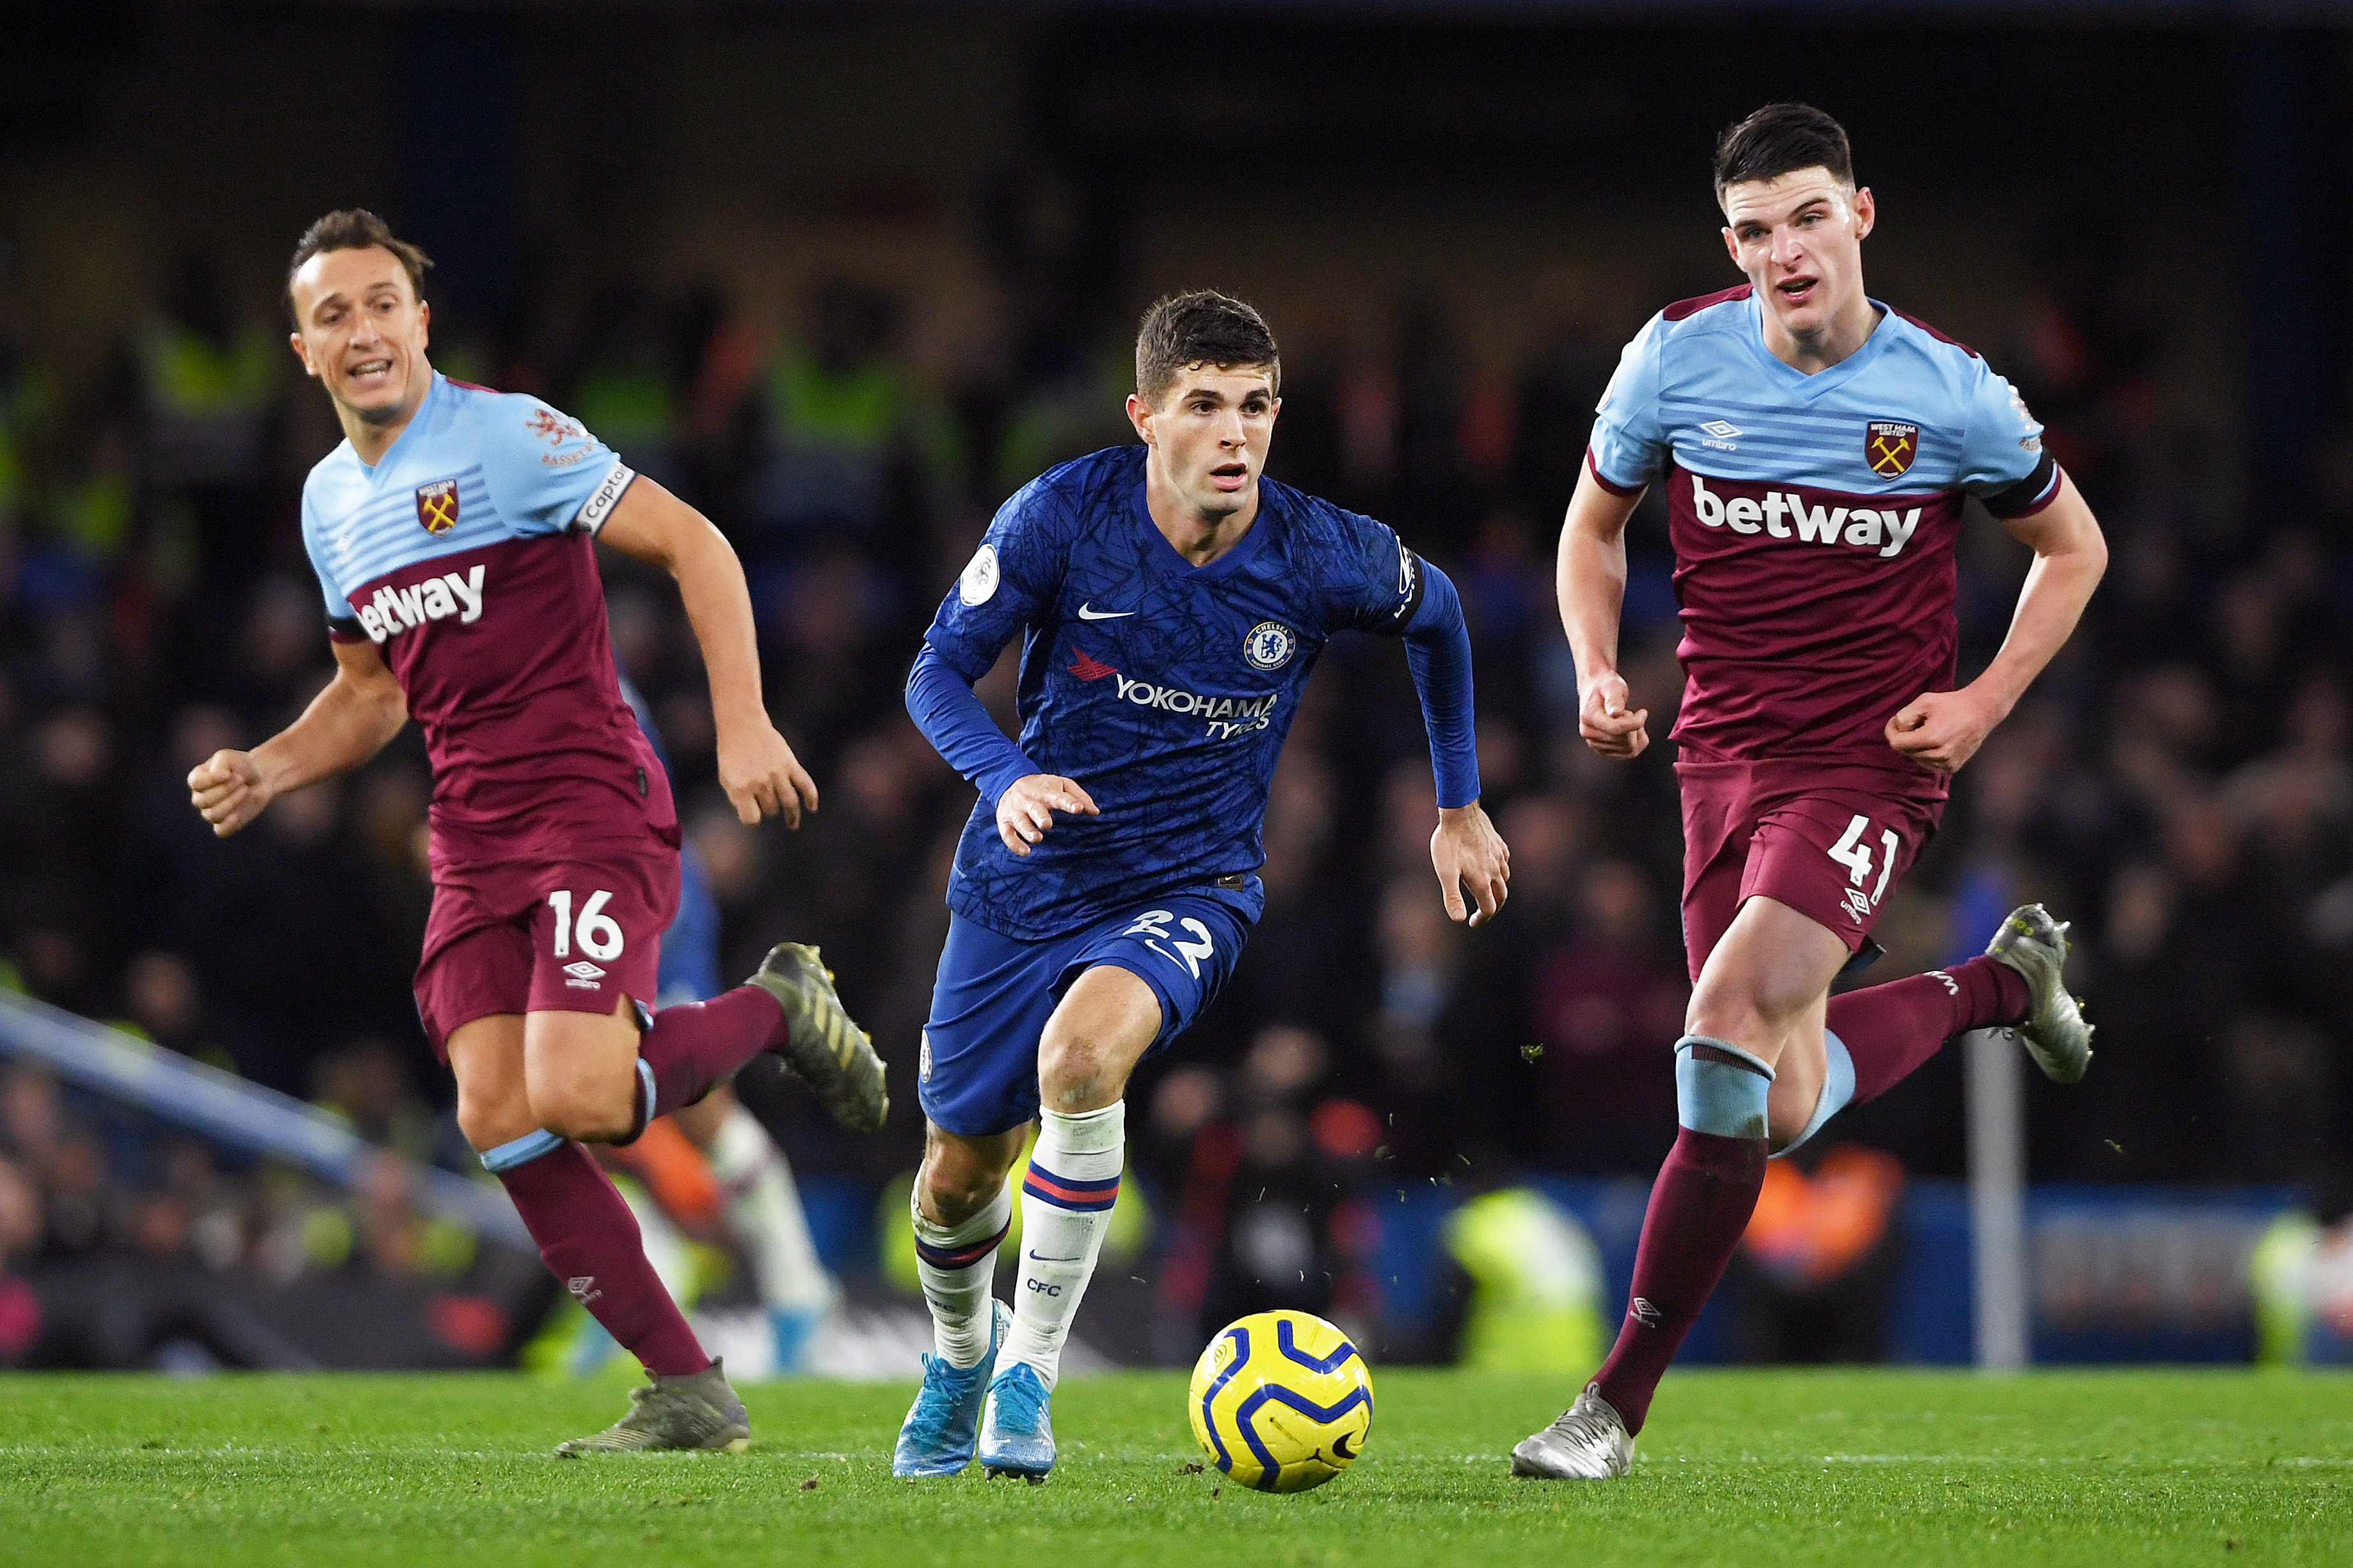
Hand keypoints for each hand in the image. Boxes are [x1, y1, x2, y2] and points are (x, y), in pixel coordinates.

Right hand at [188, 749, 273, 837]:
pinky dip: (230, 824)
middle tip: (241, 780)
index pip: (196, 783)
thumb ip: (220, 765)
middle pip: (204, 801)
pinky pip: (221, 830)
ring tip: (245, 790)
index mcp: (197, 780)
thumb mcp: (229, 758)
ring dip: (232, 802)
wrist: (261, 778)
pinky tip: (238, 815)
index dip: (212, 780)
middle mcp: (200, 798)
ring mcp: (211, 812)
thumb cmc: (241, 766)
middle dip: (226, 790)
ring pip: (213, 815)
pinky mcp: (224, 824)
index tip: (229, 773)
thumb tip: (220, 778)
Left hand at [717, 719, 819, 826]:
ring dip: (792, 816)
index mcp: (741, 788)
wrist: (742, 725)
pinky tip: (812, 808)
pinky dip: (811, 798)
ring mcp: (777, 773)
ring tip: (792, 824)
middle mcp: (760, 783)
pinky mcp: (790, 764)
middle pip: (771, 809)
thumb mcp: (726, 778)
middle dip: (768, 809)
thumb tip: (755, 817)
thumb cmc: (732, 753)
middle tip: (765, 803)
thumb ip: (738, 799)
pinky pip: (805, 785)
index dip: (752, 819)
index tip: (752, 815)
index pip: (751, 819)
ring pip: (790, 803)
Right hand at [996, 773, 1098, 856]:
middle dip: (1040, 816)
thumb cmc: (1043, 787)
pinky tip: (1025, 852)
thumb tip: (1095, 812)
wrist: (1010, 781)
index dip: (1068, 802)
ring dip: (1027, 830)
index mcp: (1046, 791)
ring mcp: (1016, 811)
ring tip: (1037, 838)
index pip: (1058, 796)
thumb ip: (1079, 797)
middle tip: (1047, 824)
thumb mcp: (1062, 784)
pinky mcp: (1005, 822)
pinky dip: (1014, 844)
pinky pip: (1007, 834)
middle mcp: (1029, 800)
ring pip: (1019, 821)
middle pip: (1034, 808)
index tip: (1078, 809)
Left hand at [1431, 801, 1510, 927]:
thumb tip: (1459, 920)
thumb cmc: (1449, 842)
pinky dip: (1500, 871)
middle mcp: (1495, 870)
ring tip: (1485, 892)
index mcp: (1483, 881)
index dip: (1482, 919)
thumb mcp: (1446, 872)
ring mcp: (1499, 856)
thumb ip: (1453, 897)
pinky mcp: (1498, 844)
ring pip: (1504, 879)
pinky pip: (1504, 862)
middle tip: (1482, 913)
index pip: (1489, 909)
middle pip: (1501, 897)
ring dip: (1497, 890)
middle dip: (1493, 908)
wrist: (1459, 811)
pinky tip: (1491, 867)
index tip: (1472, 923)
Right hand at [1579, 672, 1648, 759]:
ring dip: (1636, 734)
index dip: (1635, 723)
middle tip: (1632, 713)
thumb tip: (1616, 713)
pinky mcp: (1604, 750)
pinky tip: (1632, 730)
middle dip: (1635, 727)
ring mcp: (1595, 744)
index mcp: (1589, 716)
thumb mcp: (1612, 686)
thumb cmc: (1605, 687)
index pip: (1615, 728)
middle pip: (1625, 741)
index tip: (1643, 712)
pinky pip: (1629, 754)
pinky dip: (1637, 742)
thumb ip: (1614, 699)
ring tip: (1629, 720)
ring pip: (1629, 750)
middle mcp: (1589, 733)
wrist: (1594, 692)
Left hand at [1885, 687, 2003, 773]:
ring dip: (1916, 746)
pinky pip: (1928, 763)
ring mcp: (1947, 764)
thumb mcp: (1924, 701)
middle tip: (1915, 722)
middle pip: (1906, 751)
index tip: (1894, 721)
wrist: (1981, 712)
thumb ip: (1904, 716)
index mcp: (1931, 739)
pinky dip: (1927, 753)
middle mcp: (1939, 755)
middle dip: (1905, 737)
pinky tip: (1936, 740)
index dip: (1891, 731)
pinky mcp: (1952, 768)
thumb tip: (1897, 730)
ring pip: (1916, 759)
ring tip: (1928, 730)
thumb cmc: (1952, 704)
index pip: (1897, 744)